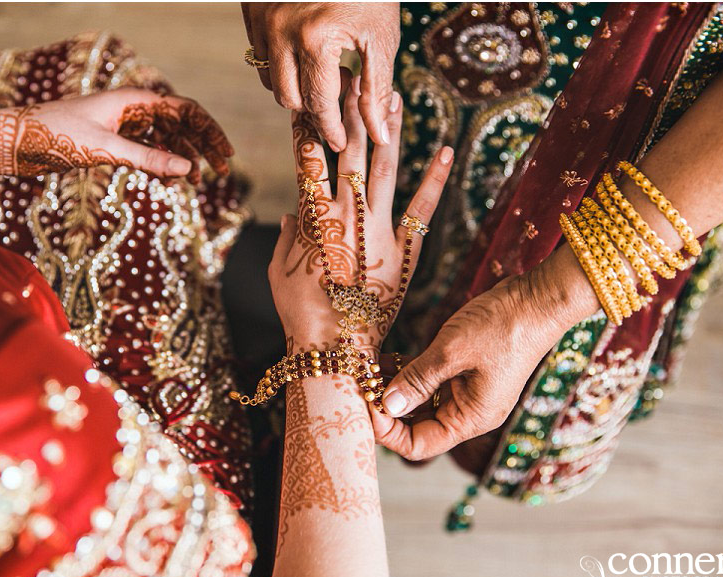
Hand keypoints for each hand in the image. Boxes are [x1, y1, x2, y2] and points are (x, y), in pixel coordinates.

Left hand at [14, 88, 232, 183]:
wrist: (14, 141)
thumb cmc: (55, 136)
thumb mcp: (104, 149)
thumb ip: (147, 159)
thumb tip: (188, 170)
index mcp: (132, 100)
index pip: (185, 110)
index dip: (209, 130)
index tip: (225, 154)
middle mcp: (130, 108)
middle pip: (180, 124)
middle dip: (202, 147)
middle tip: (220, 172)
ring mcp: (122, 124)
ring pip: (165, 138)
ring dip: (183, 158)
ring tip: (197, 182)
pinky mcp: (111, 140)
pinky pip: (148, 150)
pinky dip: (162, 164)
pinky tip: (169, 182)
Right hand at [241, 2, 399, 151]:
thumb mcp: (381, 38)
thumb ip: (377, 91)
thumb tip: (378, 135)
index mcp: (315, 40)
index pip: (318, 104)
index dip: (332, 129)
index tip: (342, 142)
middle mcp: (280, 31)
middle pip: (289, 99)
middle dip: (315, 104)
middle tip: (344, 83)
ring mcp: (261, 20)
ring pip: (270, 80)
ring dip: (296, 85)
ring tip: (327, 63)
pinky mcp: (252, 11)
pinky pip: (260, 54)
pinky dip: (283, 62)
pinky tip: (309, 46)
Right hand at [268, 78, 452, 354]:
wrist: (333, 349)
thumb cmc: (299, 316)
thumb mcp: (280, 274)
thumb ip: (286, 240)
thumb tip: (291, 214)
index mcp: (310, 220)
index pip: (308, 165)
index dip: (307, 133)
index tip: (308, 106)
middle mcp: (343, 217)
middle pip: (346, 155)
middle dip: (348, 116)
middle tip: (352, 82)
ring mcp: (376, 231)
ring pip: (382, 170)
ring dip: (385, 132)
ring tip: (389, 97)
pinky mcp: (403, 252)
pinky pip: (422, 210)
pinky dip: (433, 180)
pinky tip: (443, 149)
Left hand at [371, 245, 599, 460]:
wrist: (538, 298)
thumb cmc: (502, 326)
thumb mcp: (451, 352)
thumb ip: (417, 381)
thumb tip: (386, 406)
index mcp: (472, 418)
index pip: (420, 445)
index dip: (388, 431)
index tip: (366, 403)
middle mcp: (469, 412)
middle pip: (417, 426)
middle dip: (386, 408)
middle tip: (360, 383)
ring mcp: (467, 392)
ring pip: (420, 402)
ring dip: (393, 388)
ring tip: (366, 369)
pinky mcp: (464, 372)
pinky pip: (428, 382)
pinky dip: (406, 373)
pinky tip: (383, 359)